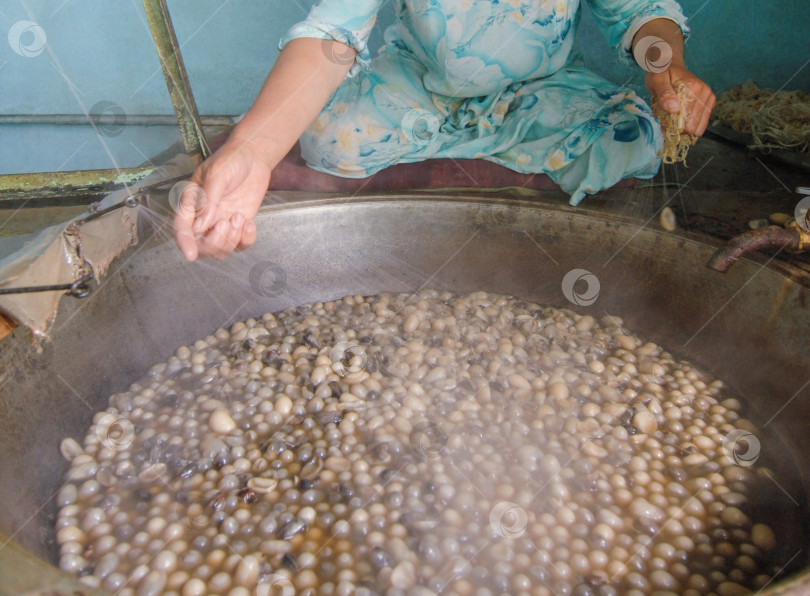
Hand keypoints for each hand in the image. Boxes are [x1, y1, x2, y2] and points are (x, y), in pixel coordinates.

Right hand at [172, 139, 271, 260]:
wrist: (253, 157)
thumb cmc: (230, 160)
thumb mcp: (217, 175)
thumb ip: (208, 200)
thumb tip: (200, 226)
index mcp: (191, 203)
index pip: (182, 228)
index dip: (184, 243)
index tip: (190, 256)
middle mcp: (204, 218)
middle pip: (201, 246)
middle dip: (214, 242)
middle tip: (226, 223)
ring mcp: (222, 223)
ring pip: (221, 250)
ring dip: (231, 240)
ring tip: (239, 217)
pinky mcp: (239, 226)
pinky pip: (240, 245)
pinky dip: (246, 239)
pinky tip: (249, 222)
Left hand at [645, 64, 715, 135]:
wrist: (670, 64)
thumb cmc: (661, 73)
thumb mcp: (657, 81)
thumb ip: (664, 94)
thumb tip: (674, 109)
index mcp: (693, 88)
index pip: (688, 117)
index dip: (675, 126)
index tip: (664, 125)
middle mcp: (705, 92)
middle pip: (694, 124)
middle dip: (679, 128)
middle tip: (667, 123)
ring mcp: (708, 97)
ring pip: (699, 126)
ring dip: (685, 128)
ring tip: (673, 122)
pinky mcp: (709, 102)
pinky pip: (701, 121)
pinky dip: (691, 125)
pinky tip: (681, 121)